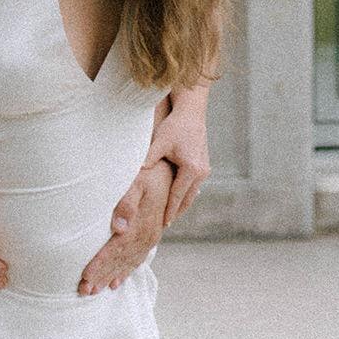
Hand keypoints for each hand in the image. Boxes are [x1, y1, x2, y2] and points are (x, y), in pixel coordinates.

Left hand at [77, 158, 172, 295]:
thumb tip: (118, 228)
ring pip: (128, 262)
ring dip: (110, 276)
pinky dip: (125, 272)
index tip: (85, 276)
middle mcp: (147, 234)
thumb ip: (127, 202)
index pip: (117, 248)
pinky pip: (137, 259)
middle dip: (101, 275)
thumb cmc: (147, 172)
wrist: (169, 171)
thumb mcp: (138, 180)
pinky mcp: (151, 237)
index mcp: (141, 222)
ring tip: (95, 290)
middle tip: (84, 291)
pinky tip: (115, 282)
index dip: (101, 263)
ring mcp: (150, 237)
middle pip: (121, 259)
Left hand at [143, 98, 210, 226]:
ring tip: (169, 216)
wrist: (191, 112)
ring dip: (181, 204)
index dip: (169, 211)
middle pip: (187, 199)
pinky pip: (194, 185)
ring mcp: (205, 169)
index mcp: (191, 170)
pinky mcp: (204, 164)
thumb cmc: (174, 127)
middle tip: (164, 226)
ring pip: (192, 193)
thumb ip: (148, 160)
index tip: (162, 225)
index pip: (177, 197)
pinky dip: (185, 194)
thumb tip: (134, 175)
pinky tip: (177, 199)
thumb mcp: (158, 144)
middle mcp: (201, 172)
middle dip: (176, 212)